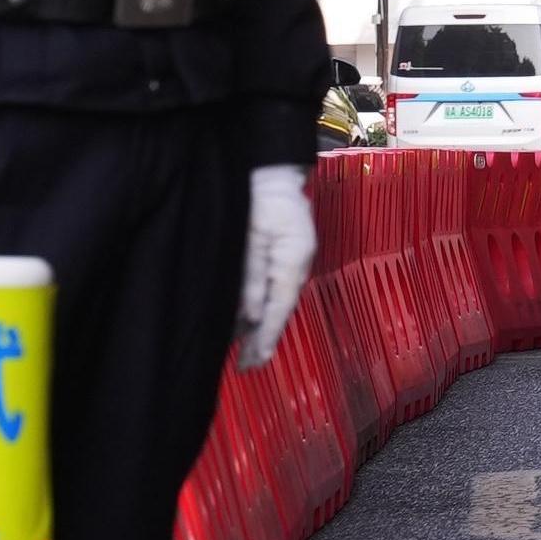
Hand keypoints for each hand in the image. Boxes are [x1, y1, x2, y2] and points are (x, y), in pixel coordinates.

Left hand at [236, 162, 316, 368]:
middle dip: (263, 341)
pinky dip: (260, 309)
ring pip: (274, 303)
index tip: (256, 361)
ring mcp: (290, 262)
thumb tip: (251, 314)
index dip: (267, 337)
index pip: (280, 308)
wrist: (272, 170)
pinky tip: (247, 323)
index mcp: (294, 261)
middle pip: (279, 311)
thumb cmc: (261, 197)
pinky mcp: (281, 257)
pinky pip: (271, 290)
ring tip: (245, 356)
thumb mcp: (251, 237)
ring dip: (260, 328)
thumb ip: (251, 276)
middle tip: (247, 368)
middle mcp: (295, 266)